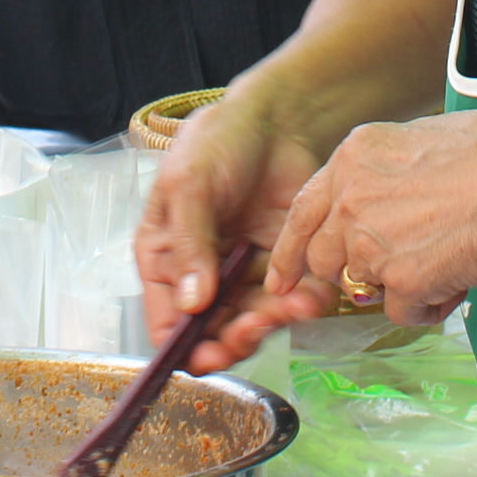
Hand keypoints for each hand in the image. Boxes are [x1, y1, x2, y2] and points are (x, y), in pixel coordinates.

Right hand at [134, 84, 333, 371]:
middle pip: (212, 332)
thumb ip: (189, 245)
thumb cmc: (217, 143)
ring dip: (272, 324)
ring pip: (253, 321)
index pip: (166, 323)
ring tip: (293, 308)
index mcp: (165, 260)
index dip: (184, 350)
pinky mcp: (281, 266)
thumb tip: (193, 304)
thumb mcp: (189, 187)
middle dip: (234, 338)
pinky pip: (289, 301)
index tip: (209, 358)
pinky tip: (312, 297)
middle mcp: (202, 275)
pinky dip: (301, 306)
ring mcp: (242, 273)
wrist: (276, 118)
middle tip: (256, 326)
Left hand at [263, 111, 476, 332]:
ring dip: (396, 286)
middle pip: (325, 258)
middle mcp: (351, 198)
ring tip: (445, 263)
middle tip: (395, 270)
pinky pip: (401, 313)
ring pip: (363, 287)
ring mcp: (371, 244)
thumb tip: (391, 186)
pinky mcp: (401, 283)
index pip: (304, 210)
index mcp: (354, 155)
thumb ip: (392, 165)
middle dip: (354, 271)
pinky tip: (458, 284)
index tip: (283, 278)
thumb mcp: (429, 134)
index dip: (291, 249)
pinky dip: (428, 308)